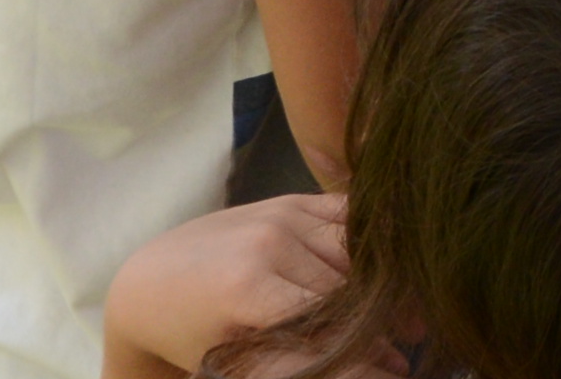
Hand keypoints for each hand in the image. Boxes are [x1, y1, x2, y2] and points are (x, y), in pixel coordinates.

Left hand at [102, 196, 378, 378]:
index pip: (329, 326)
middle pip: (348, 290)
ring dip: (384, 291)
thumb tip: (376, 369)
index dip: (368, 355)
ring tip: (407, 325)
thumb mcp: (239, 363)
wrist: (154, 281)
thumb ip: (300, 362)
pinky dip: (371, 247)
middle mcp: (270, 240)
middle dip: (380, 329)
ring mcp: (282, 213)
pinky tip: (385, 276)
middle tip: (404, 357)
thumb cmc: (191, 338)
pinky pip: (347, 218)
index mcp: (249, 287)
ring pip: (356, 256)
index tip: (397, 373)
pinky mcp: (290, 200)